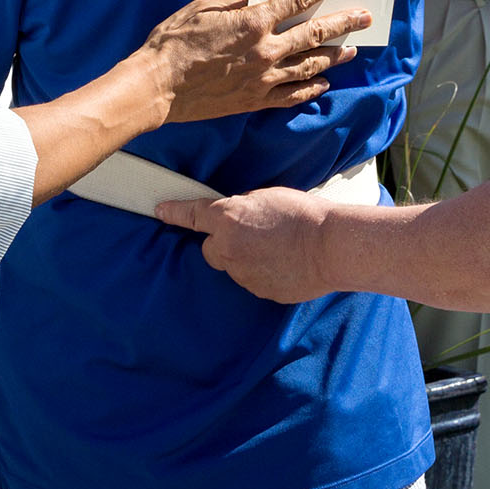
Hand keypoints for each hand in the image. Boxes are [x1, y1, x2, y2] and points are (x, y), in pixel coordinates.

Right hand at [141, 0, 371, 124]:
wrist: (157, 87)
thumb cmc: (173, 42)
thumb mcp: (204, 9)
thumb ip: (237, 3)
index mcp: (252, 22)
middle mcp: (265, 50)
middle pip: (315, 33)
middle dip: (344, 22)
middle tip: (365, 16)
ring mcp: (263, 79)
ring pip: (310, 65)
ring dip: (335, 55)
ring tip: (352, 49)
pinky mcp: (255, 101)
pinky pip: (292, 95)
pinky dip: (311, 87)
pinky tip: (324, 82)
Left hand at [156, 185, 336, 303]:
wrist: (329, 246)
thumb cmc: (302, 215)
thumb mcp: (265, 197)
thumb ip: (241, 208)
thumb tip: (234, 217)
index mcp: (228, 218)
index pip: (192, 216)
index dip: (174, 213)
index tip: (160, 211)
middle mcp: (228, 248)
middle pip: (211, 250)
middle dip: (223, 244)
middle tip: (250, 236)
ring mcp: (242, 274)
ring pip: (233, 266)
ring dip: (246, 259)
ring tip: (276, 249)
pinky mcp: (258, 291)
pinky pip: (252, 280)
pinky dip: (262, 273)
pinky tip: (282, 264)